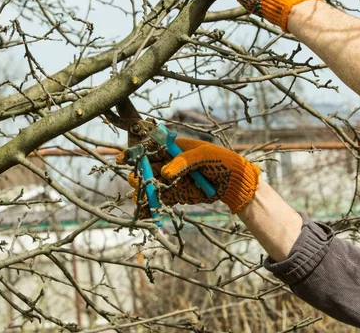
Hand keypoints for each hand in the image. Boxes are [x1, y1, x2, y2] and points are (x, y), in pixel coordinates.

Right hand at [116, 137, 259, 217]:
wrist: (235, 182)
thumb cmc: (222, 160)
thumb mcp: (204, 155)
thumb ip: (184, 161)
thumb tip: (165, 173)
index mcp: (174, 147)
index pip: (150, 147)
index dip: (135, 152)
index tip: (123, 159)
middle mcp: (170, 162)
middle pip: (146, 167)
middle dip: (139, 174)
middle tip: (138, 181)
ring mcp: (172, 179)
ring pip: (151, 184)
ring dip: (143, 191)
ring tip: (141, 198)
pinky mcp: (177, 194)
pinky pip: (161, 199)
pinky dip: (152, 205)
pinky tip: (145, 211)